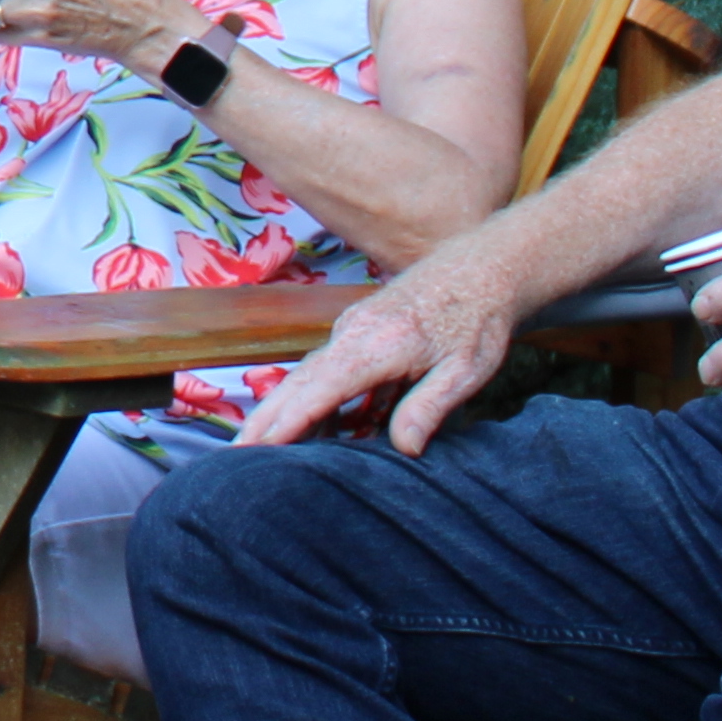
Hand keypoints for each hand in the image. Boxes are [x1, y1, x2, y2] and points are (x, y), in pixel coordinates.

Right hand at [234, 249, 528, 456]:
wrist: (484, 266)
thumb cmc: (478, 320)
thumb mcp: (465, 370)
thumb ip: (429, 407)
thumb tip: (404, 449)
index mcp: (377, 345)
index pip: (320, 389)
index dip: (288, 421)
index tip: (258, 447)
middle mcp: (354, 333)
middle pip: (299, 380)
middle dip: (265, 417)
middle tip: (237, 453)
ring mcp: (354, 327)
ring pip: (308, 372)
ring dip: (281, 406)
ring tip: (257, 441)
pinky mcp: (361, 326)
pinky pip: (326, 365)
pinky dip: (309, 392)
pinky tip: (310, 418)